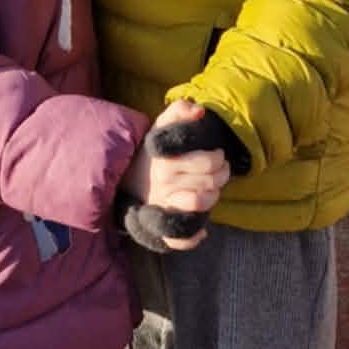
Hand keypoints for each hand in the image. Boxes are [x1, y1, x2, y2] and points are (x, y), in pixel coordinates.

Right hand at [122, 101, 231, 250]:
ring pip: (203, 202)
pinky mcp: (162, 225)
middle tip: (219, 170)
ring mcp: (163, 205)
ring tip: (212, 187)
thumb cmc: (153, 152)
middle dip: (222, 174)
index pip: (208, 163)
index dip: (217, 158)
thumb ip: (179, 111)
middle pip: (211, 181)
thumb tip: (199, 111)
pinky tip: (202, 228)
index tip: (215, 155)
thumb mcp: (161, 127)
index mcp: (166, 161)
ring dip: (214, 194)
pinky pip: (182, 237)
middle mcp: (164, 183)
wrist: (125, 178)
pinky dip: (195, 235)